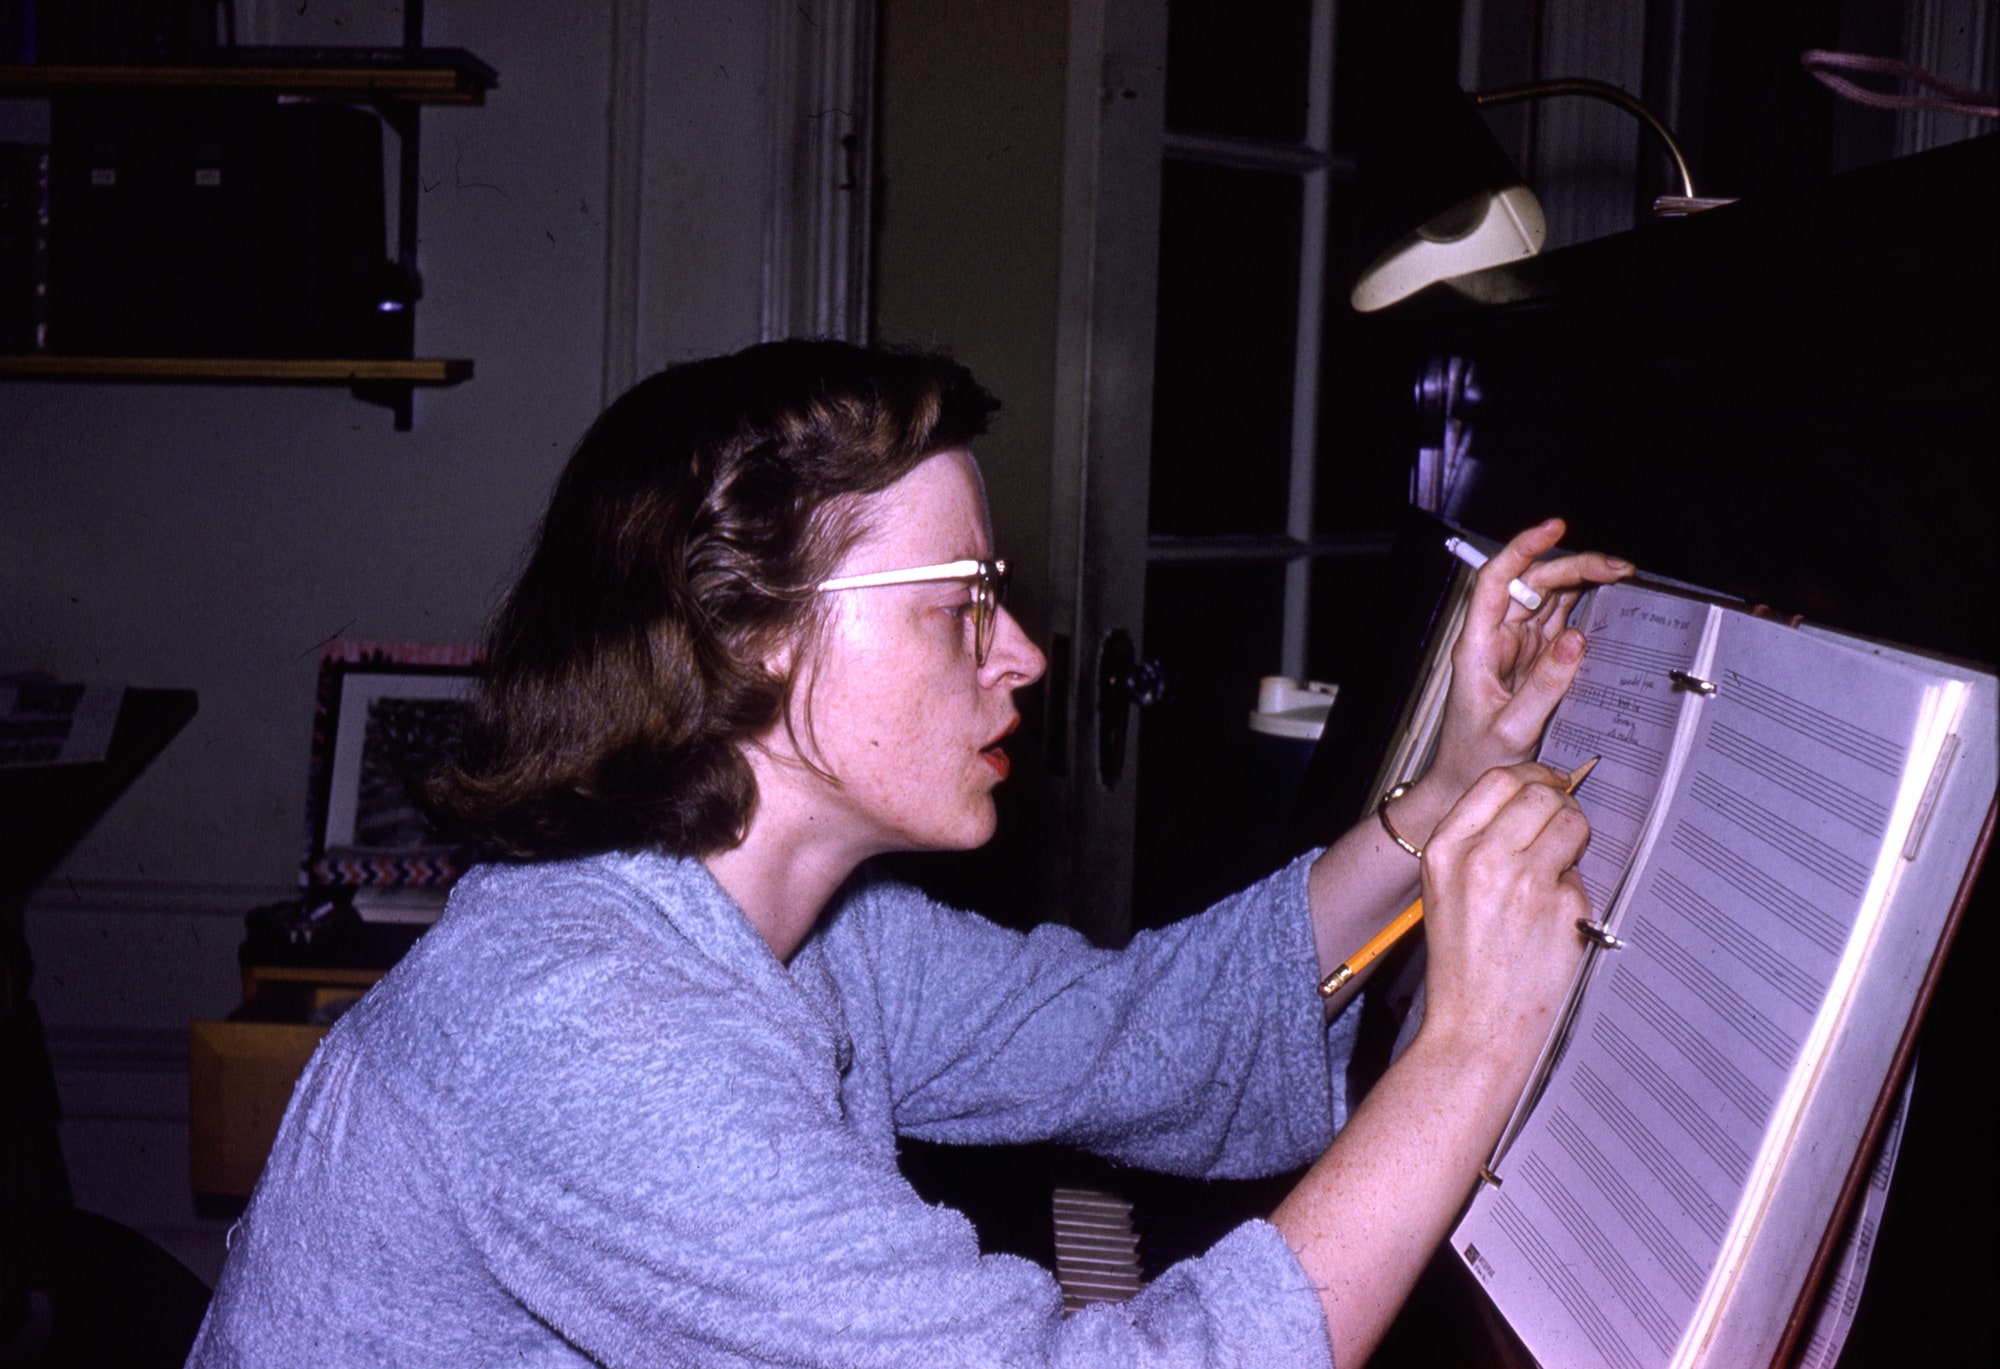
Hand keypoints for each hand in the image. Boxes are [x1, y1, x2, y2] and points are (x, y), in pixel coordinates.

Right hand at [1416, 762, 1593, 1061]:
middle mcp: (1482, 858)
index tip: (1547, 784)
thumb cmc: (1462, 964)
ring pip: (1571, 823)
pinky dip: (1577, 888)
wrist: (1476, 1028)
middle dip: (1560, 802)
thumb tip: (1532, 802)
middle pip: (1540, 793)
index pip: (1498, 779)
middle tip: (1564, 823)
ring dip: (1576, 836)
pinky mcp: (1562, 909)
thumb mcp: (1447, 890)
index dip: (1531, 776)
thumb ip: (1478, 842)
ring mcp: (1525, 882)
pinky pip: (1584, 875)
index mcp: (1445, 850)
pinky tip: (1558, 914)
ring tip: (1564, 865)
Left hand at [1424, 519, 1630, 801]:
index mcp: (1478, 646)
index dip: (1522, 549)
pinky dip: (1588, 610)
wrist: (1468, 785)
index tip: (1554, 529)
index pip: (1497, 581)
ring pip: (1551, 599)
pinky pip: (1563, 625)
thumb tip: (1576, 639)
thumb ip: (1544, 686)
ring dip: (1585, 583)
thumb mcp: (1512, 729)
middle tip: (1618, 567)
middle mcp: (1497, 639)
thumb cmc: (1476, 761)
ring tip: (1623, 576)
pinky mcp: (1537, 663)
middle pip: (1533, 584)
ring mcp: (1519, 649)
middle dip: (1574, 566)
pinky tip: (1612, 603)